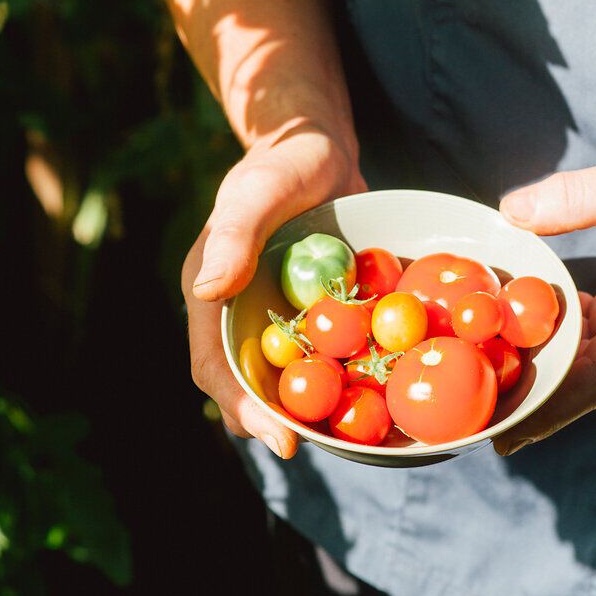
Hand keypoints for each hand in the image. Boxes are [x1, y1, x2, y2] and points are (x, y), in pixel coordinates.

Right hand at [184, 120, 365, 460]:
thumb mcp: (259, 191)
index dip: (244, 409)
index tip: (282, 440)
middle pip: (253, 389)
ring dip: (320, 410)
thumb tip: (206, 290)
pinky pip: (333, 355)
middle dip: (283, 425)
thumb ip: (234, 236)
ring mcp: (282, 317)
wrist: (319, 144)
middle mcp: (243, 315)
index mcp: (212, 295)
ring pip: (294, 381)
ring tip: (360, 437)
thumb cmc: (283, 160)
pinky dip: (354, 375)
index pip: (216, 369)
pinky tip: (389, 393)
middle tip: (326, 450)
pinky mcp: (319, 312)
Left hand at [493, 143, 595, 454]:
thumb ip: (578, 197)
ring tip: (484, 380)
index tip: (506, 433)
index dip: (549, 407)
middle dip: (533, 401)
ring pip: (588, 364)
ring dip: (542, 373)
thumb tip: (512, 212)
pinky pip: (595, 339)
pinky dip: (558, 342)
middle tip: (474, 418)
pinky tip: (519, 328)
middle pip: (585, 383)